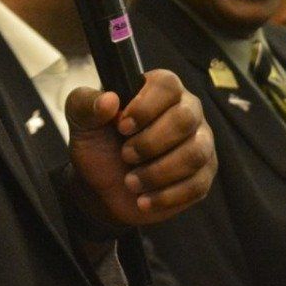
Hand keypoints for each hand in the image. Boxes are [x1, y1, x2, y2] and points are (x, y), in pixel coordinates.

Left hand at [67, 69, 214, 226]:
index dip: (145, 107)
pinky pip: (197, 184)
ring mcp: (200, 142)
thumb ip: (86, 104)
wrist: (102, 189)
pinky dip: (166, 196)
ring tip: (131, 182)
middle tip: (125, 155)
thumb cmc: (98, 146)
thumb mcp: (81, 122)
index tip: (121, 126)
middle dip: (150, 143)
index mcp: (160, 90)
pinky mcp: (203, 174)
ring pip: (195, 153)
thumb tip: (109, 100)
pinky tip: (144, 200)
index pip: (167, 85)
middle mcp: (187, 110)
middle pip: (185, 119)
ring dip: (157, 173)